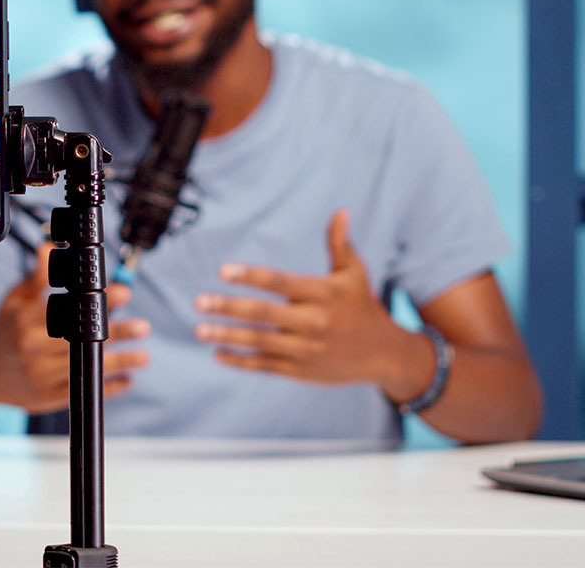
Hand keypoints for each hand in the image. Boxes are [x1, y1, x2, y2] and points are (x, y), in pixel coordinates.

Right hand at [0, 243, 149, 413]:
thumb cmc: (4, 332)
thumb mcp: (14, 301)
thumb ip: (36, 278)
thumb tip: (48, 249)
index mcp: (24, 322)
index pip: (67, 309)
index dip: (96, 302)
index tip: (122, 294)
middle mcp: (32, 350)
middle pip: (81, 340)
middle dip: (116, 333)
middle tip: (142, 326)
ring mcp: (39, 376)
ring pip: (86, 369)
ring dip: (119, 363)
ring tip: (144, 356)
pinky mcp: (46, 399)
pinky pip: (81, 392)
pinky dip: (106, 387)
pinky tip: (126, 380)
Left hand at [194, 210, 405, 386]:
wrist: (385, 355)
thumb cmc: (363, 306)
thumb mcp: (354, 273)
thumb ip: (340, 244)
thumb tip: (340, 211)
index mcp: (323, 294)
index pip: (280, 282)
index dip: (251, 276)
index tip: (223, 271)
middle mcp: (314, 322)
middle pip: (264, 314)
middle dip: (229, 308)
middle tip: (199, 302)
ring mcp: (307, 350)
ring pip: (260, 342)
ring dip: (227, 336)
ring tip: (200, 329)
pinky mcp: (303, 372)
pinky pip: (266, 366)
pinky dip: (241, 361)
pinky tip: (218, 354)